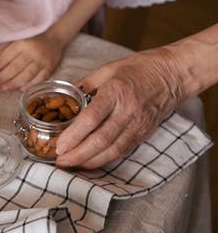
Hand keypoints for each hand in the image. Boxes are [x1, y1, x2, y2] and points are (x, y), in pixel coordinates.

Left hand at [0, 32, 64, 91]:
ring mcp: (42, 60)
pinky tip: (22, 89)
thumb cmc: (33, 38)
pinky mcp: (51, 66)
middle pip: (15, 67)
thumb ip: (6, 47)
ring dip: (14, 83)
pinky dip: (31, 84)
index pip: (6, 56)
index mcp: (22, 42)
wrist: (55, 36)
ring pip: (27, 74)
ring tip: (4, 89)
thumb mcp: (18, 37)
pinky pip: (40, 78)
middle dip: (2, 77)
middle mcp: (32, 51)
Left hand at [55, 47, 181, 168]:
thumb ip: (85, 84)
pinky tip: (90, 162)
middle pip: (100, 140)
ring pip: (112, 150)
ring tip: (70, 165)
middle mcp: (127, 111)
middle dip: (77, 154)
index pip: (91, 118)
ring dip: (89, 161)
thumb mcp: (108, 69)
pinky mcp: (144, 133)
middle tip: (59, 161)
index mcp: (116, 91)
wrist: (172, 75)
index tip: (59, 145)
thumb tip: (65, 97)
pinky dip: (104, 159)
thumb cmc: (139, 68)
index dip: (74, 135)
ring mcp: (138, 124)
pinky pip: (122, 151)